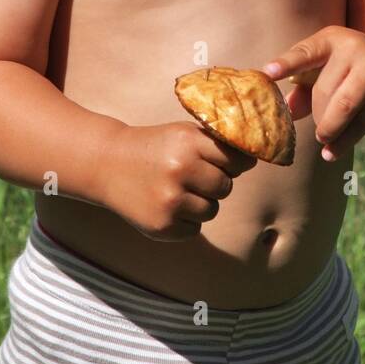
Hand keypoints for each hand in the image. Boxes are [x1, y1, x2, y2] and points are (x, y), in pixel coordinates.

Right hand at [100, 122, 255, 240]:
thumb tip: (256, 159)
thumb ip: (217, 144)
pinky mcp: (163, 226)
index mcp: (188, 142)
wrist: (108, 163)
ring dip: (201, 203)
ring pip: (212, 210)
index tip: (224, 163)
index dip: (233, 163)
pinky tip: (166, 204)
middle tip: (192, 176)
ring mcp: (170, 201)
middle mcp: (180, 170)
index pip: (237, 160)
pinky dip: (185, 220)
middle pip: (226, 187)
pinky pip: (195, 229)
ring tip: (177, 190)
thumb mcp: (183, 134)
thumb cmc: (156, 147)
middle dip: (214, 183)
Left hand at [262, 25, 364, 160]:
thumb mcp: (330, 65)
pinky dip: (343, 142)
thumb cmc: (353, 66)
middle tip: (317, 124)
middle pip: (324, 90)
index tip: (267, 73)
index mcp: (332, 39)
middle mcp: (354, 49)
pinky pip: (361, 123)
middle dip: (316, 113)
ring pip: (343, 107)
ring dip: (328, 127)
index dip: (286, 64)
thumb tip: (287, 112)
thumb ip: (305, 86)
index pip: (306, 52)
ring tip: (322, 136)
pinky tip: (330, 153)